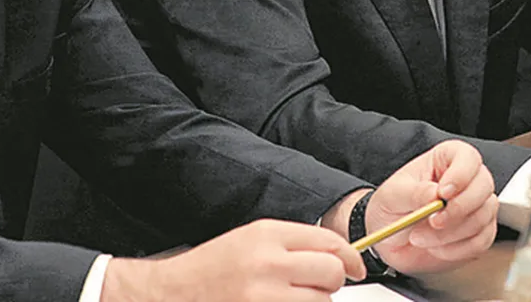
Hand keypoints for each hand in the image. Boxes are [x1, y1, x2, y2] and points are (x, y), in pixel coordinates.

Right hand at [100, 219, 364, 301]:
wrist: (176, 293)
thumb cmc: (213, 267)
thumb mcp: (250, 241)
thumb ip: (291, 243)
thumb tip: (337, 255)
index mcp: (265, 234)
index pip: (327, 241)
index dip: (349, 256)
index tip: (355, 266)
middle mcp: (267, 262)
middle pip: (331, 272)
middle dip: (332, 282)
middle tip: (318, 286)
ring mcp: (265, 296)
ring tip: (292, 299)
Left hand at [367, 140, 497, 274]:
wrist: (391, 240)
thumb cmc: (392, 207)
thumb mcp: (393, 195)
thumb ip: (414, 193)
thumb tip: (435, 194)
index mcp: (443, 160)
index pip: (467, 156)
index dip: (461, 173)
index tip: (443, 193)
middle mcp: (465, 180)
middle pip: (484, 185)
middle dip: (459, 209)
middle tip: (434, 221)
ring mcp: (476, 206)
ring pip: (483, 216)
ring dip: (452, 233)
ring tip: (423, 236)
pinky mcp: (480, 232)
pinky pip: (482, 241)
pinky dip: (458, 248)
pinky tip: (437, 247)